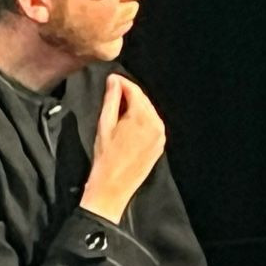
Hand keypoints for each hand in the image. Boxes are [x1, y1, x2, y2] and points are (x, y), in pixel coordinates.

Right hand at [79, 75, 166, 222]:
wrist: (113, 186)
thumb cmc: (105, 156)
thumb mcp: (105, 124)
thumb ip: (111, 100)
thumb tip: (114, 81)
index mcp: (142, 117)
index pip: (135, 91)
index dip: (122, 83)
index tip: (111, 79)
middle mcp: (156, 124)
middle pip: (143, 100)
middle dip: (129, 94)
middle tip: (112, 91)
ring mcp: (160, 136)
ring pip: (149, 112)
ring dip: (135, 106)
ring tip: (118, 107)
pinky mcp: (159, 145)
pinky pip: (152, 125)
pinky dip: (142, 119)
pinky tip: (128, 122)